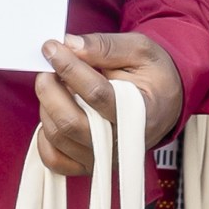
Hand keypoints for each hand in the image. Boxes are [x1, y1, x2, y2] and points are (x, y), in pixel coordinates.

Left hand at [32, 33, 184, 171]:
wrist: (164, 104)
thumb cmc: (153, 77)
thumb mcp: (140, 51)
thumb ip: (106, 47)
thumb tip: (70, 45)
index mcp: (140, 112)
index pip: (96, 93)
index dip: (69, 68)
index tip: (52, 48)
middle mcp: (122, 141)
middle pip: (70, 122)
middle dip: (50, 90)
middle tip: (47, 69)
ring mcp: (103, 157)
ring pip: (58, 137)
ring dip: (47, 106)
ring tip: (55, 86)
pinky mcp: (88, 164)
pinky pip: (54, 159)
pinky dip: (44, 137)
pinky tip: (54, 114)